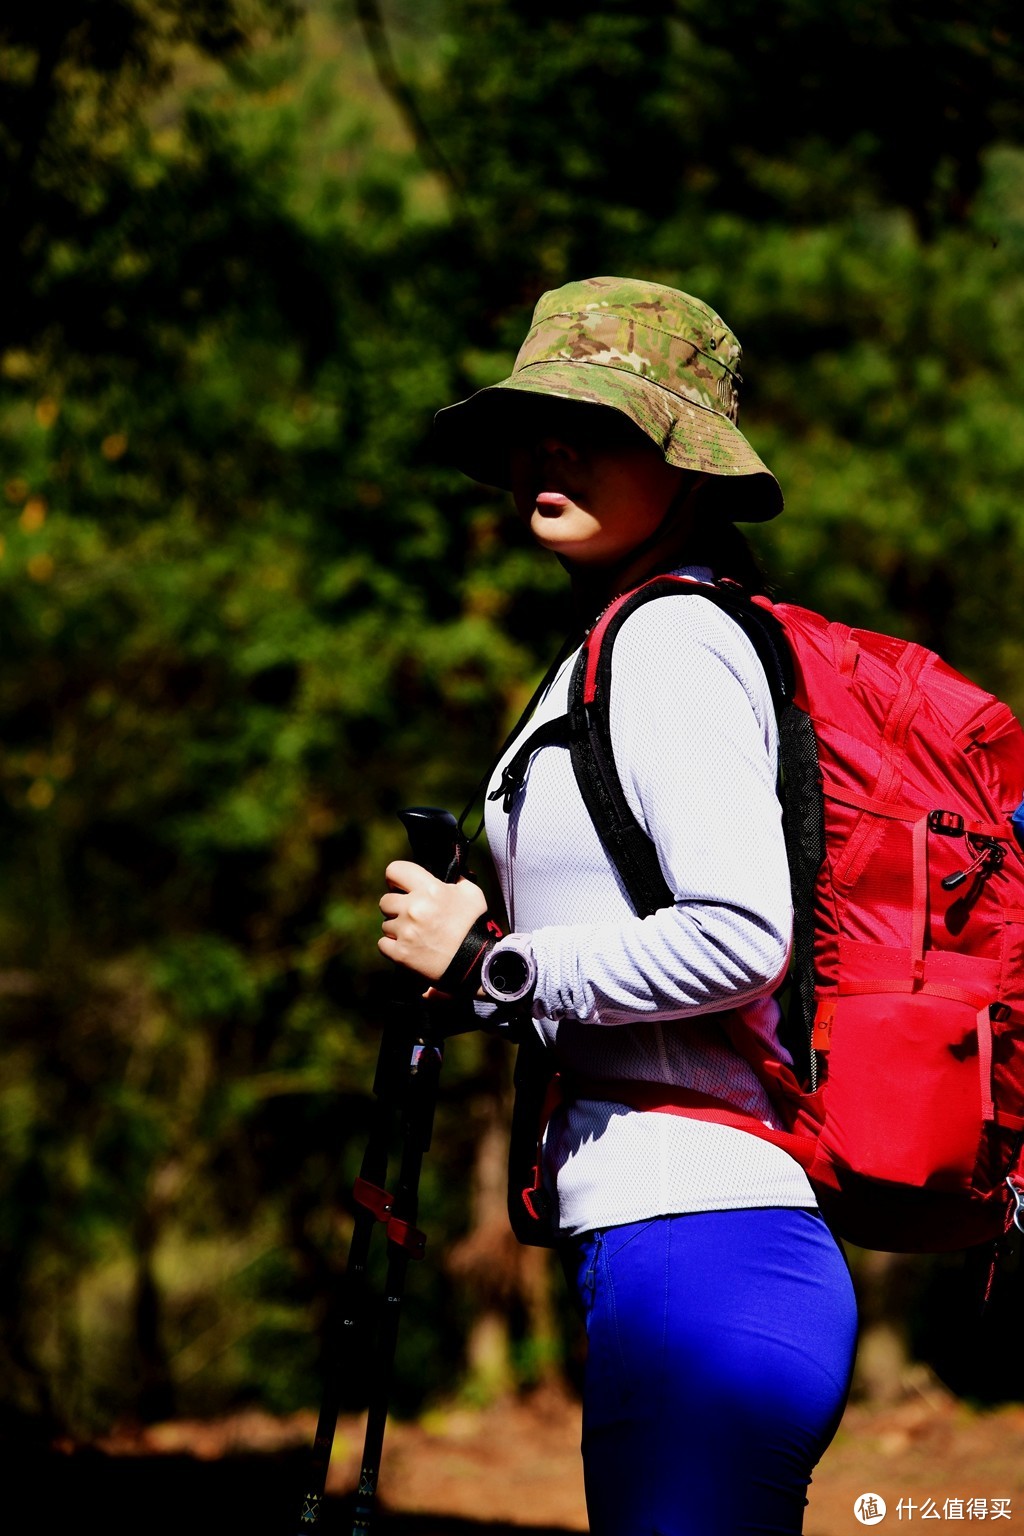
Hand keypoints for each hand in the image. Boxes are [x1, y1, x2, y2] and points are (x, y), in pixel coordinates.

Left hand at [378, 860, 488, 981]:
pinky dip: (393, 947)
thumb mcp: (471, 894)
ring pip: (386, 924)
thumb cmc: (475, 925)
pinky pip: (383, 944)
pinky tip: (410, 947)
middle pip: (385, 901)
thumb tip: (447, 873)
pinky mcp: (401, 954)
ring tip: (417, 935)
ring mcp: (406, 932)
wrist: (477, 963)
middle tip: (412, 916)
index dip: (396, 879)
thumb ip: (455, 879)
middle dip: (396, 907)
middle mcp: (414, 908)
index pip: (395, 870)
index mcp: (430, 889)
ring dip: (397, 928)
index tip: (401, 888)